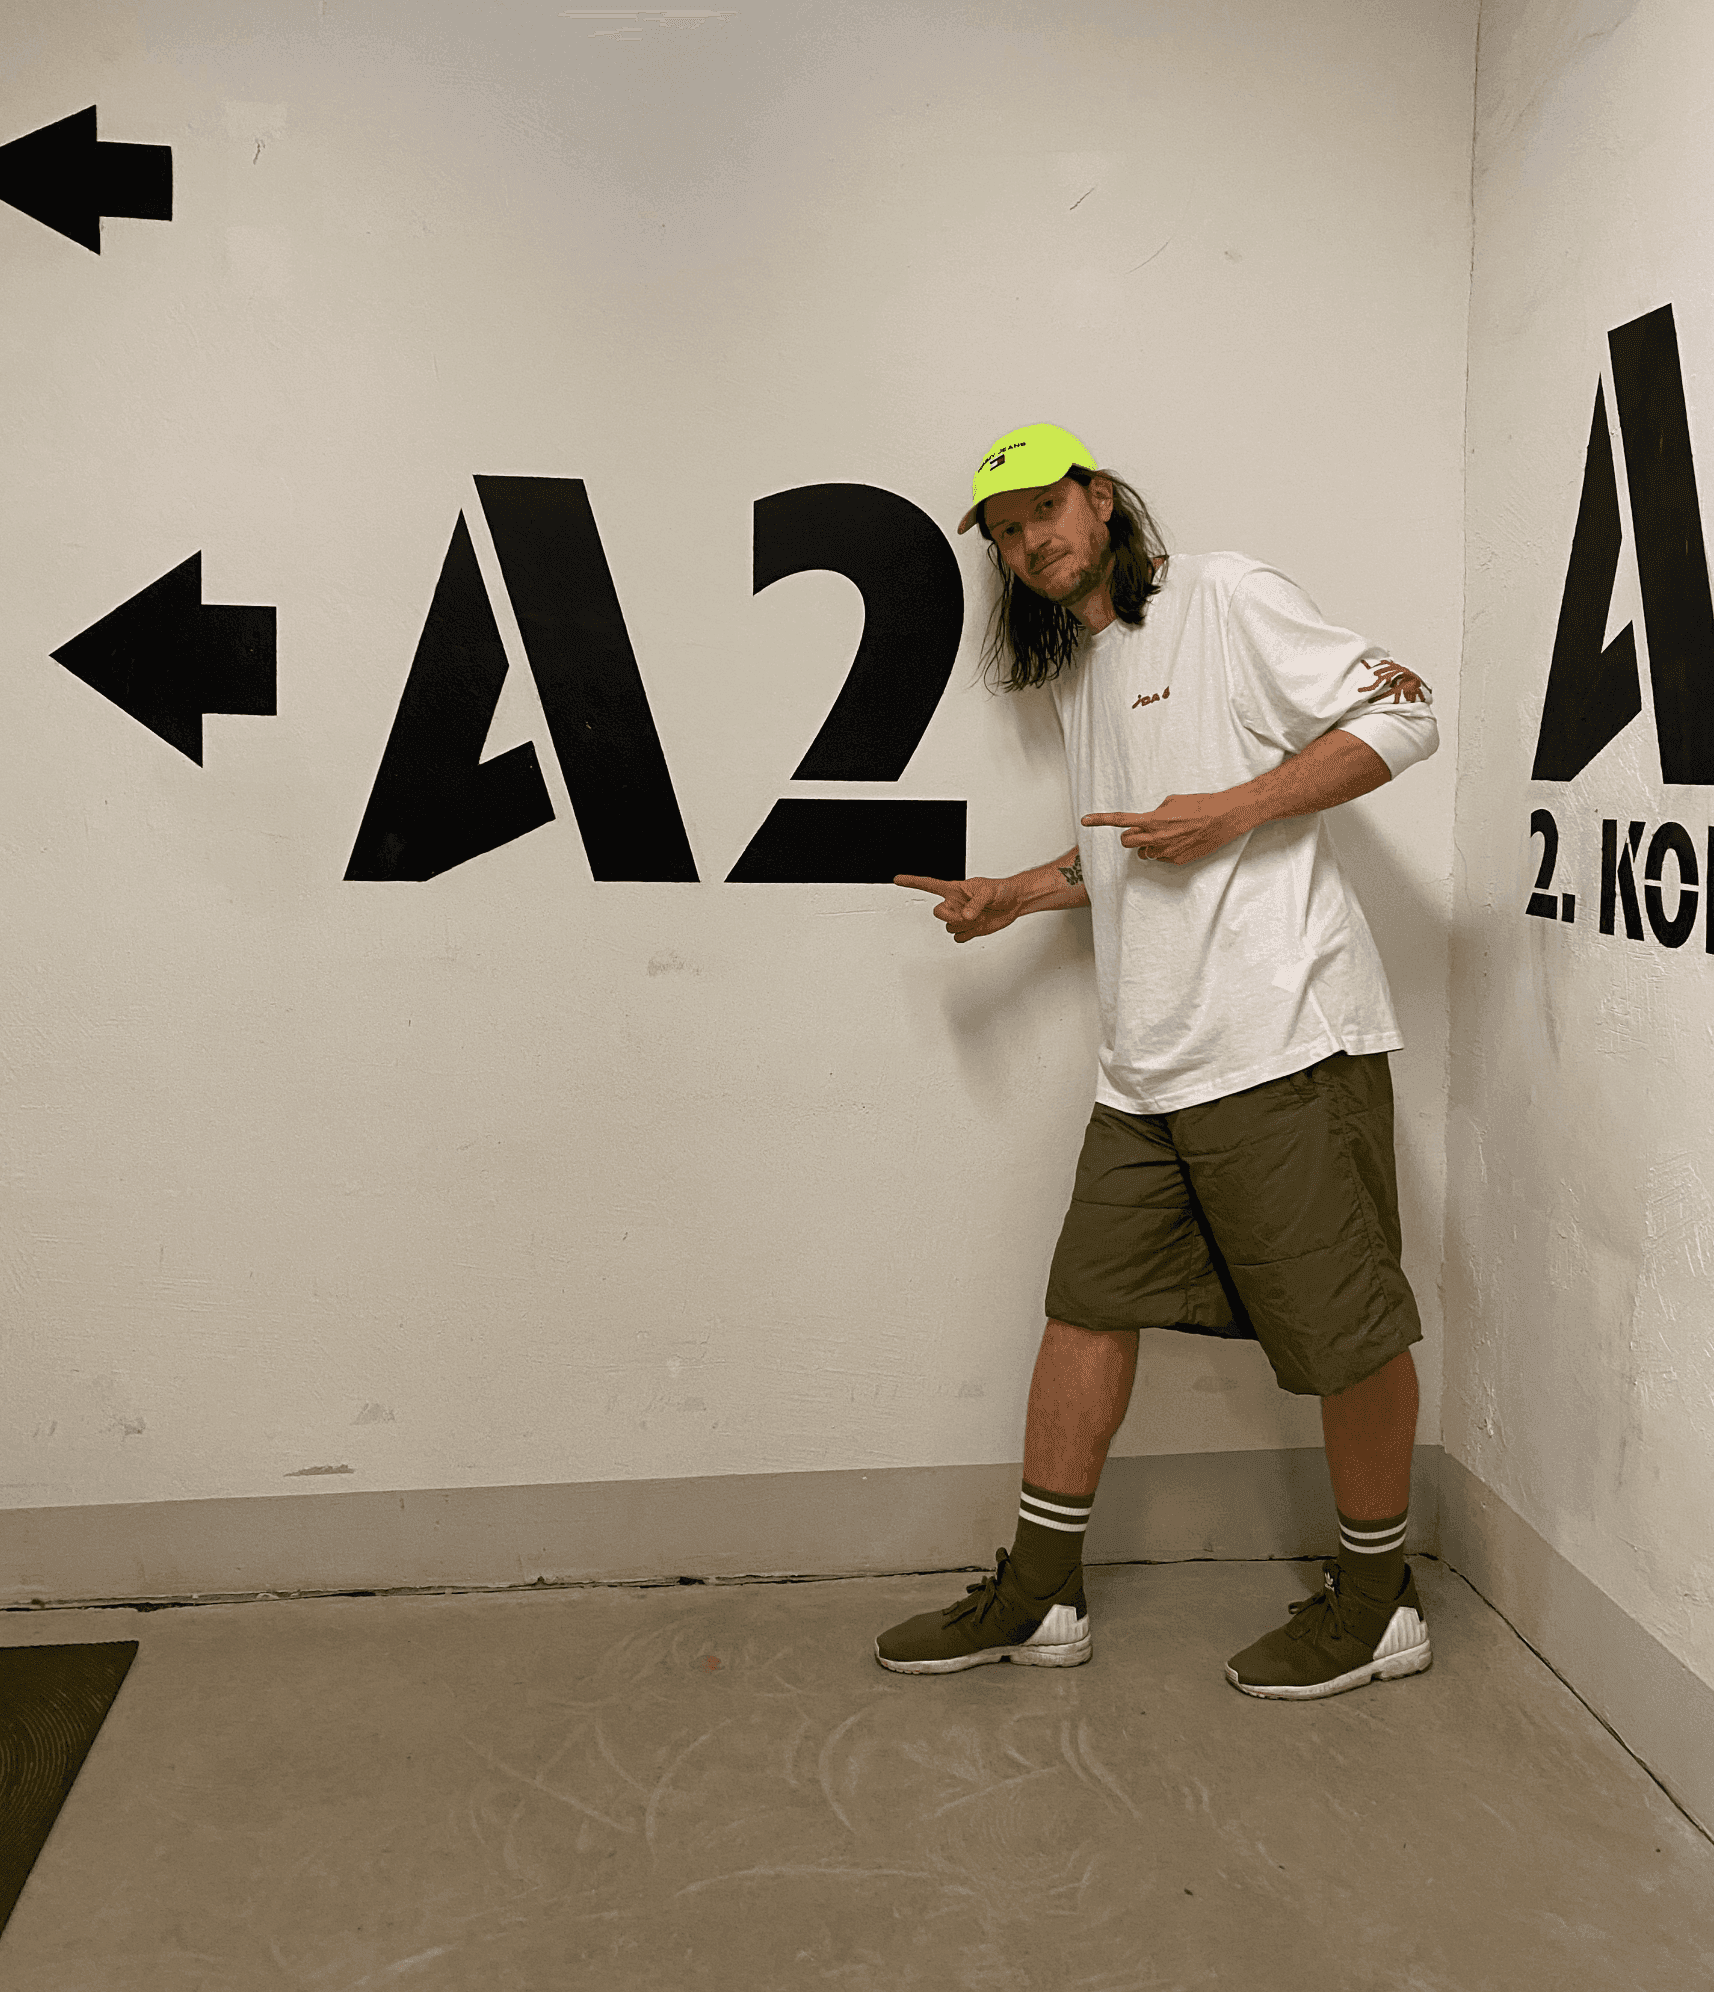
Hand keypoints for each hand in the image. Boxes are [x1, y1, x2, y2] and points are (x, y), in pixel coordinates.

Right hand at [894, 873, 1020, 941]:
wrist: (1013, 902)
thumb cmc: (1000, 890)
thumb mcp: (988, 891)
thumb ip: (975, 904)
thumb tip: (965, 915)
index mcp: (955, 889)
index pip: (929, 885)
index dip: (912, 882)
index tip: (897, 879)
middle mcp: (955, 904)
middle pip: (938, 913)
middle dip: (951, 916)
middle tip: (968, 915)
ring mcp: (960, 917)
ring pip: (949, 927)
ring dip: (963, 926)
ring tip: (980, 917)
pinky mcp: (968, 930)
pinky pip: (958, 938)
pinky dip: (968, 935)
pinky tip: (978, 926)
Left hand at [1081, 791, 1248, 866]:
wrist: (1223, 818)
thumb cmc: (1199, 805)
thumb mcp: (1172, 801)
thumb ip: (1154, 812)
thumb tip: (1149, 821)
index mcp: (1152, 820)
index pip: (1120, 821)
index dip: (1099, 820)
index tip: (1085, 820)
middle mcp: (1156, 838)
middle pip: (1127, 843)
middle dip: (1130, 837)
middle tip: (1140, 831)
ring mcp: (1166, 852)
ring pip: (1145, 852)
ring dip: (1149, 845)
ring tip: (1168, 834)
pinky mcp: (1177, 861)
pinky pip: (1162, 857)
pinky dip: (1166, 850)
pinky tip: (1181, 841)